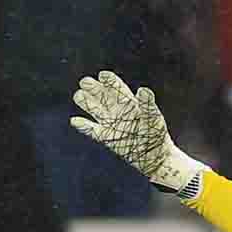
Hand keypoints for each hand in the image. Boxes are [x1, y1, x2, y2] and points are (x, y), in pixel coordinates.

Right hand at [70, 71, 204, 195]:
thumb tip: (143, 90)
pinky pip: (92, 130)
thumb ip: (147, 104)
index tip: (103, 75)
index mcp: (128, 102)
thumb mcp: (153, 117)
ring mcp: (111, 123)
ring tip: (78, 95)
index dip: (109, 81)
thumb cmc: (156, 134)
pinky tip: (75, 120)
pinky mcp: (106, 137)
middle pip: (101, 95)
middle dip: (93, 88)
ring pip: (94, 109)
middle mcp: (117, 110)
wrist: (155, 156)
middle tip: (85, 82)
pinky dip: (83, 126)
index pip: (116, 87)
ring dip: (86, 102)